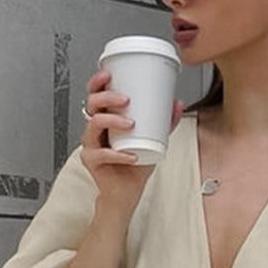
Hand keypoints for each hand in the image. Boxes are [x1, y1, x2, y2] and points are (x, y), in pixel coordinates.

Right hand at [80, 70, 183, 208]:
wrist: (127, 192)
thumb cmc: (135, 165)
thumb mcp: (153, 140)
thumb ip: (164, 123)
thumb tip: (177, 104)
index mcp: (105, 119)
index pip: (96, 95)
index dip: (98, 82)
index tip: (109, 75)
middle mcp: (94, 129)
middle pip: (91, 104)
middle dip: (107, 97)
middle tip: (126, 99)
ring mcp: (90, 145)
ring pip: (94, 125)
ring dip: (113, 120)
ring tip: (131, 124)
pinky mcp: (91, 162)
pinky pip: (102, 154)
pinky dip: (118, 154)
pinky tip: (131, 156)